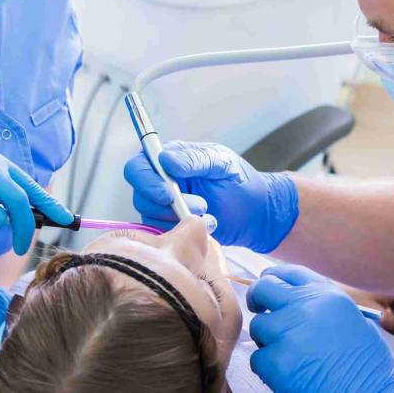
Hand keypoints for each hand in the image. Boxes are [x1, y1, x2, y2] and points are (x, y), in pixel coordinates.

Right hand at [123, 141, 298, 252]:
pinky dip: (185, 232)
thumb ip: (194, 159)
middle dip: (167, 205)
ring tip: (210, 213)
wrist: (255, 211)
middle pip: (140, 195)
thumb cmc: (238, 181)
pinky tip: (208, 224)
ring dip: (181, 218)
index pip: (138, 167)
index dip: (147, 182)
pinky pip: (164, 234)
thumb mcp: (221, 162)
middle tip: (200, 206)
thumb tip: (165, 159)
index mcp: (168, 159)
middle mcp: (160, 183)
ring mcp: (163, 208)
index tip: (168, 194)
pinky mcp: (171, 229)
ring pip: (152, 217)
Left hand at [246, 265, 393, 392]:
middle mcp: (306, 307)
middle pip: (264, 289)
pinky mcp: (277, 361)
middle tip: (259, 309)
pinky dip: (267, 367)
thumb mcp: (356, 323)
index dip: (275, 277)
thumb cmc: (366, 368)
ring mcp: (289, 333)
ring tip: (288, 354)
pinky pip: (258, 358)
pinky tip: (288, 373)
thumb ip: (325, 307)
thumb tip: (298, 301)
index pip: (290, 273)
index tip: (268, 282)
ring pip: (258, 326)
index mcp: (328, 296)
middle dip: (258, 299)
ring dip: (267, 339)